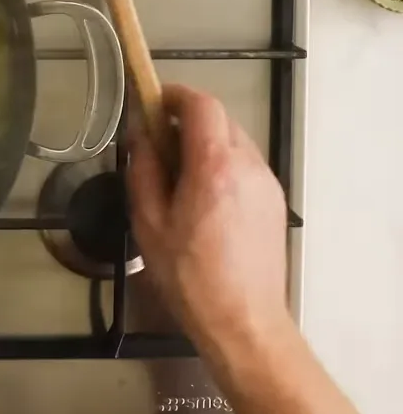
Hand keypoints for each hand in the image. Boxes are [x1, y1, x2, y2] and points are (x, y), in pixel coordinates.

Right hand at [125, 84, 290, 354]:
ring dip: (204, 141)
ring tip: (176, 173)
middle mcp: (248, 165)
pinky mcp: (273, 200)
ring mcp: (266, 182)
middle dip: (186, 118)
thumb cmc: (188, 274)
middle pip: (219, 117)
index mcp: (214, 166)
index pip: (200, 104)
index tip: (150, 102)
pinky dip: (221, 163)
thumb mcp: (148, 220)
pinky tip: (201, 195)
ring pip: (234, 139)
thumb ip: (143, 169)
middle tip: (156, 141)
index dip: (173, 94)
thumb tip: (140, 135)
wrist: (243, 318)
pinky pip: (244, 164)